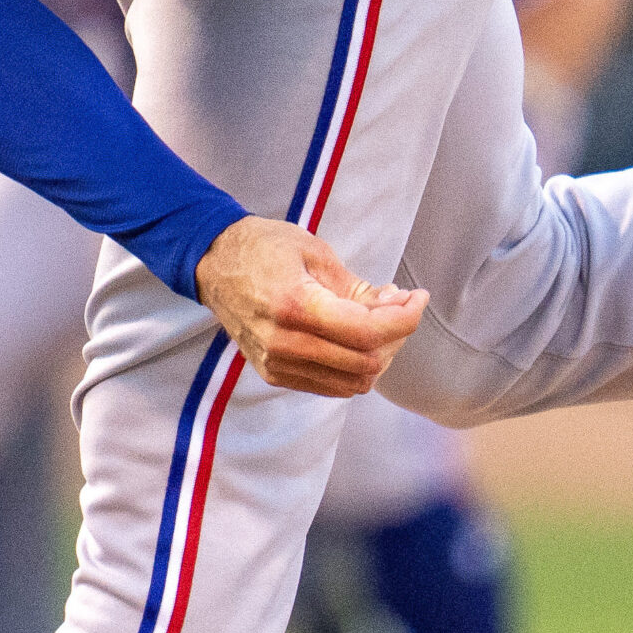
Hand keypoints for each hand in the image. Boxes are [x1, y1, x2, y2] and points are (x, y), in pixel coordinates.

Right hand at [193, 216, 426, 395]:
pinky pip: (331, 385)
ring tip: (378, 319)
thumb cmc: (264, 248)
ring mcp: (277, 364)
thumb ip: (357, 287)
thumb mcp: (316, 252)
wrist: (214, 263)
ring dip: (379, 355)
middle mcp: (284, 343)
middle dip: (396, 336)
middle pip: (365, 363)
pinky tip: (355, 335)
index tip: (419, 299)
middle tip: (400, 304)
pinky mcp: (274, 374)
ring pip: (353, 383)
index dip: (405, 320)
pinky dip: (354, 366)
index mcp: (294, 306)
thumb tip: (395, 306)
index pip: (366, 333)